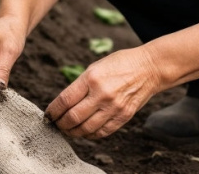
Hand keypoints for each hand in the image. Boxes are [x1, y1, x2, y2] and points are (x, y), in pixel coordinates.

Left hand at [44, 47, 161, 139]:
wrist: (149, 68)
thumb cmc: (120, 64)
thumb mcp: (95, 67)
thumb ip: (80, 85)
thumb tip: (63, 104)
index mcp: (92, 78)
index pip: (65, 100)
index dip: (53, 111)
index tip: (49, 115)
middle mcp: (102, 94)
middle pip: (73, 117)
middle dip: (61, 124)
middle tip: (56, 124)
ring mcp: (114, 107)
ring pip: (86, 129)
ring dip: (73, 132)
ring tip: (68, 130)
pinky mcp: (124, 116)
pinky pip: (102, 132)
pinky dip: (90, 135)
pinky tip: (85, 131)